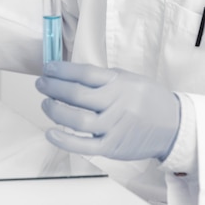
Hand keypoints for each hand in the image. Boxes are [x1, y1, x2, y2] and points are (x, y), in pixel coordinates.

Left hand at [35, 61, 180, 160]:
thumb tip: (67, 73)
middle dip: (53, 87)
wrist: (174, 126)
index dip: (61, 70)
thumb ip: (101, 78)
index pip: (84, 74)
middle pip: (77, 95)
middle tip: (41, 84)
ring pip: (78, 120)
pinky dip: (65, 141)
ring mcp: (114, 127)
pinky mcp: (112, 146)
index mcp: (119, 84)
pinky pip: (85, 145)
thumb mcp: (128, 79)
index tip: (48, 68)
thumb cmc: (146, 100)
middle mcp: (116, 104)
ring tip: (46, 104)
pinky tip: (51, 132)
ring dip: (55, 110)